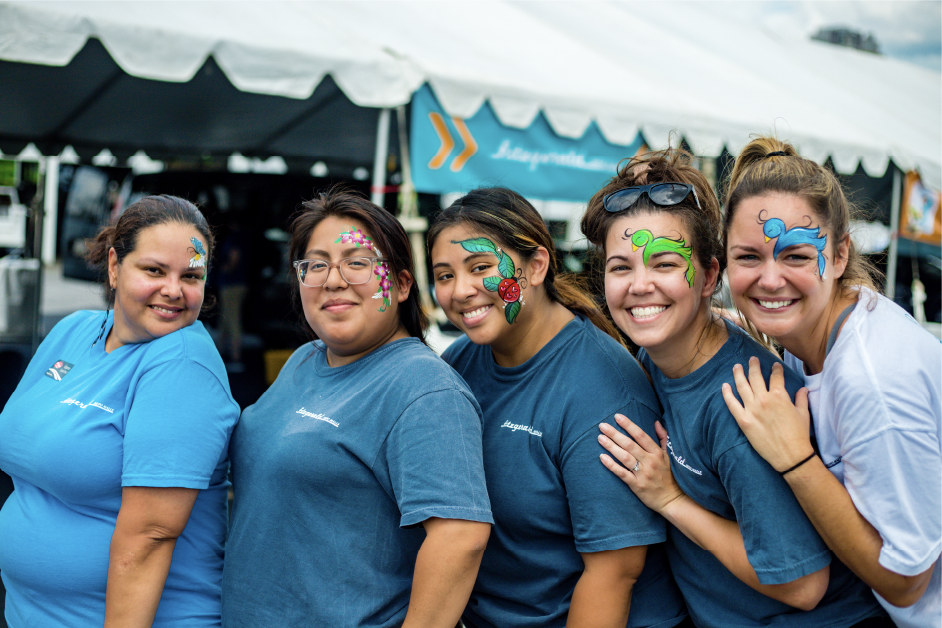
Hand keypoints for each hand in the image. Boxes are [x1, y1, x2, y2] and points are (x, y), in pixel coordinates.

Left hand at [598, 415, 684, 513]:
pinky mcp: (636, 485)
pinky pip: (622, 473)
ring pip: (625, 457)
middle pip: (630, 445)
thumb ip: (663, 438)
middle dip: (615, 434)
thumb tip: (656, 422)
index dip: (628, 425)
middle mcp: (650, 462)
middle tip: (602, 426)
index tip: (617, 417)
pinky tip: (602, 457)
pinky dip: (611, 465)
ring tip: (600, 438)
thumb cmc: (669, 476)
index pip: (641, 435)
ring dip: (611, 447)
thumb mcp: (668, 455)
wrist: (672, 500)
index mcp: (657, 453)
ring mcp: (643, 474)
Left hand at [722, 357, 813, 472]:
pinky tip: (724, 386)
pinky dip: (726, 393)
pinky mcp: (743, 420)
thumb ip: (801, 399)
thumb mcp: (803, 414)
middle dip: (754, 365)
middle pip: (755, 376)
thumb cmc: (799, 435)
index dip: (775, 369)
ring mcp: (752, 409)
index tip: (774, 365)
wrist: (791, 455)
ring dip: (738, 374)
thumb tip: (803, 389)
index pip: (776, 376)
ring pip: (742, 386)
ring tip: (736, 366)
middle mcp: (764, 399)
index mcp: (780, 395)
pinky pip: (731, 404)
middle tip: (752, 359)